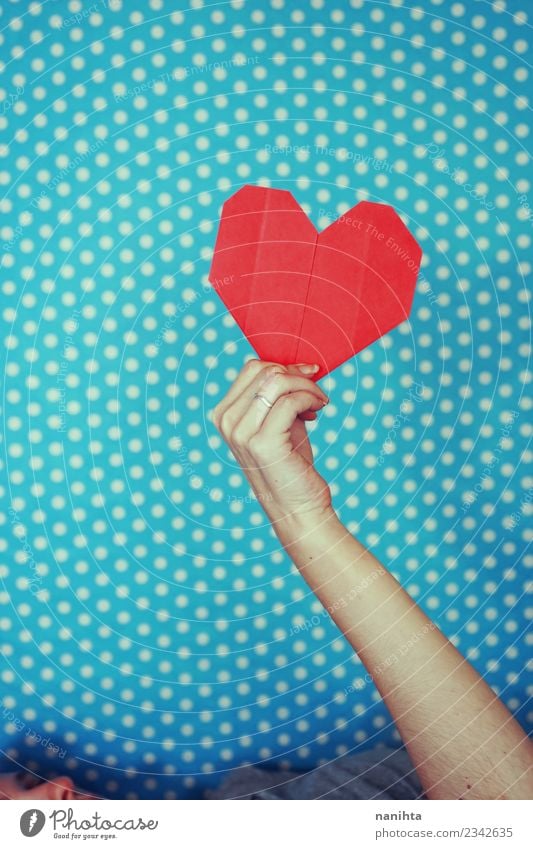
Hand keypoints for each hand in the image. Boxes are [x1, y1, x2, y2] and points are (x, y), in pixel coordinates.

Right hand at [212, 359, 332, 525]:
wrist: (297, 506)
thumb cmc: (290, 463)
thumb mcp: (279, 421)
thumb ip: (278, 395)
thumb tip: (298, 366)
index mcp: (224, 414)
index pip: (252, 369)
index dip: (284, 367)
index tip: (307, 376)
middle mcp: (226, 422)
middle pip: (264, 371)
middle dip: (297, 375)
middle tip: (316, 390)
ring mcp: (241, 433)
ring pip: (277, 382)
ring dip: (306, 386)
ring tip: (320, 400)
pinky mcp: (262, 443)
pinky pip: (290, 401)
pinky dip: (310, 398)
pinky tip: (319, 409)